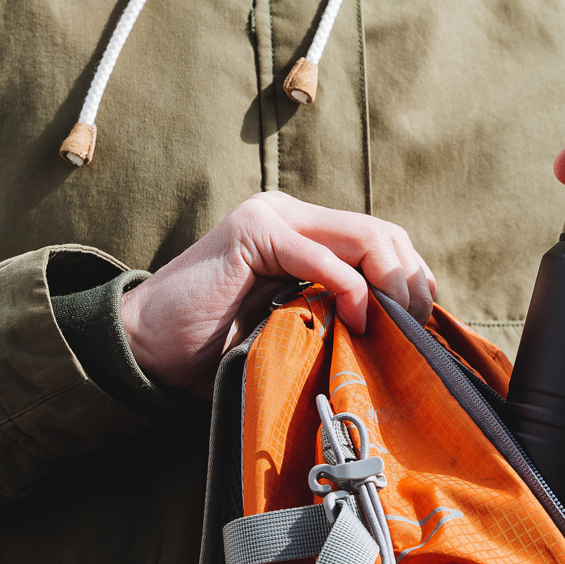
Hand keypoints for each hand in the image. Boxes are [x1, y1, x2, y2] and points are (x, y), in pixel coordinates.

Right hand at [120, 191, 435, 395]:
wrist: (144, 348)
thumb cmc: (214, 348)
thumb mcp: (293, 326)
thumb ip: (334, 313)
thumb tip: (396, 330)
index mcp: (302, 233)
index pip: (381, 240)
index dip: (411, 278)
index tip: (420, 325)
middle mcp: (290, 215)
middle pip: (383, 232)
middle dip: (410, 281)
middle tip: (413, 329)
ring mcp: (271, 218)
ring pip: (364, 237)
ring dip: (390, 283)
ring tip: (390, 325)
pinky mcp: (253, 233)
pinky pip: (321, 256)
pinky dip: (350, 287)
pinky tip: (357, 318)